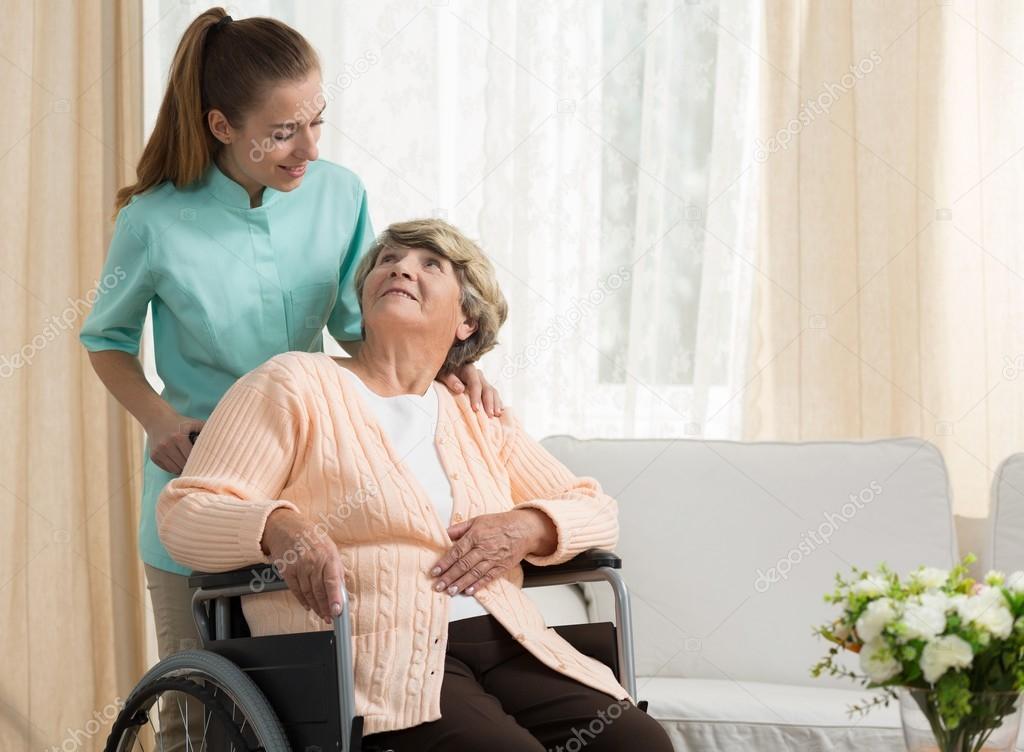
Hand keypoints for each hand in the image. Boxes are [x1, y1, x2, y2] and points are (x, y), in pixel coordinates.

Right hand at [144, 410, 205, 473]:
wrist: (157, 419)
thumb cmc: (181, 422)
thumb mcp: (194, 423)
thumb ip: (208, 430)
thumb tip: (224, 440)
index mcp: (179, 437)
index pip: (192, 457)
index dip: (200, 460)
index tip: (206, 462)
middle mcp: (167, 444)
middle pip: (183, 464)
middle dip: (192, 465)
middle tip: (199, 465)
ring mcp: (158, 451)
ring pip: (175, 469)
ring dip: (183, 468)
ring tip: (189, 463)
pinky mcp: (153, 456)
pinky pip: (168, 468)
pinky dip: (174, 468)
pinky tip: (179, 462)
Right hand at [261, 507, 344, 624]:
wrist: (286, 527)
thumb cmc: (310, 536)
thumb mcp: (330, 547)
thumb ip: (336, 568)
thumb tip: (342, 588)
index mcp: (328, 555)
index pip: (332, 582)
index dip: (335, 598)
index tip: (337, 611)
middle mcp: (313, 562)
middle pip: (319, 591)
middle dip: (326, 607)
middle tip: (330, 617)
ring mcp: (299, 567)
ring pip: (308, 593)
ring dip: (316, 606)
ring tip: (322, 614)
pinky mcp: (287, 571)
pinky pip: (296, 590)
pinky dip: (303, 600)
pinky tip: (308, 606)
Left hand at [430, 510, 551, 596]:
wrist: (524, 529)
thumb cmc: (500, 523)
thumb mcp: (478, 520)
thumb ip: (459, 529)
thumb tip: (443, 534)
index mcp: (475, 535)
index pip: (457, 551)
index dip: (445, 562)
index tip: (435, 571)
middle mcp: (484, 548)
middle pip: (463, 565)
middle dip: (449, 577)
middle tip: (438, 586)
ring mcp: (493, 559)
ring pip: (474, 573)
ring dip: (461, 583)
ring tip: (450, 591)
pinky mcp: (502, 567)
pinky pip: (488, 578)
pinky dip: (478, 585)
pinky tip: (469, 591)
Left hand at [439, 363, 502, 417]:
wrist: (445, 370)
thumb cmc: (442, 372)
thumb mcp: (442, 374)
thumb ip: (450, 380)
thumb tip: (460, 389)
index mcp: (469, 370)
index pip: (475, 384)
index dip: (476, 397)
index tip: (476, 409)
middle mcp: (478, 375)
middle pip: (487, 388)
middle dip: (489, 402)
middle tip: (489, 415)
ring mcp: (483, 381)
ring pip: (492, 391)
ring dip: (495, 403)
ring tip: (496, 414)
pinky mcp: (484, 387)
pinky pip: (493, 394)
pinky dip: (497, 402)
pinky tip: (499, 411)